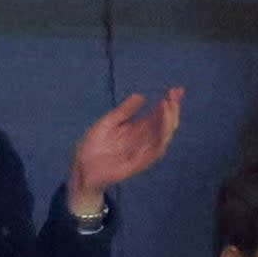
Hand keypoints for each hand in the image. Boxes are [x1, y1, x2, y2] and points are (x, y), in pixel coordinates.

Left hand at [67, 88, 182, 214]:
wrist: (81, 166)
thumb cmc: (94, 145)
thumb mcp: (108, 122)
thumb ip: (124, 111)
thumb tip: (141, 96)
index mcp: (138, 130)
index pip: (158, 115)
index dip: (169, 103)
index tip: (177, 90)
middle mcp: (143, 141)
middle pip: (164, 126)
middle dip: (172, 111)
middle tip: (173, 96)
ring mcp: (140, 154)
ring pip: (162, 139)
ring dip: (167, 124)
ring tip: (168, 108)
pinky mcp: (134, 166)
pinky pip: (151, 156)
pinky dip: (159, 143)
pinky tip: (163, 131)